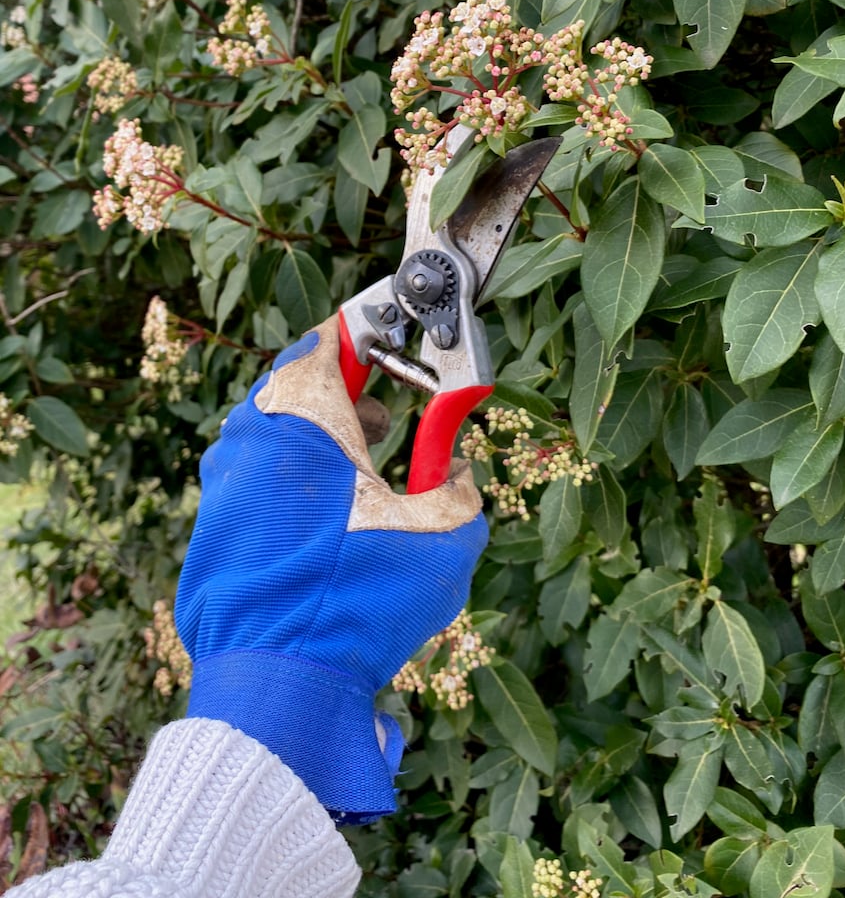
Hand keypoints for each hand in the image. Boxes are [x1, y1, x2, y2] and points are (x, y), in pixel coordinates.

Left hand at [174, 317, 487, 821]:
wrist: (278, 683)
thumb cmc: (360, 597)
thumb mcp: (443, 538)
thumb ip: (460, 488)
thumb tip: (455, 471)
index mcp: (302, 416)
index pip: (328, 336)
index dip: (370, 332)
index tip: (398, 339)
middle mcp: (251, 436)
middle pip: (298, 383)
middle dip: (345, 392)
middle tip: (385, 417)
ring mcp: (224, 482)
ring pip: (273, 431)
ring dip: (319, 437)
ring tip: (362, 470)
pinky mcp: (213, 524)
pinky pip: (255, 477)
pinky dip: (291, 479)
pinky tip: (326, 520)